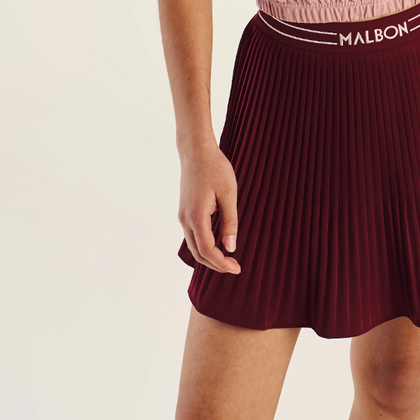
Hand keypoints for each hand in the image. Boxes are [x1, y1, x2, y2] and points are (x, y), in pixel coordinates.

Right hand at [178, 145, 241, 273]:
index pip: (207, 251)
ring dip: (209, 256)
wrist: (196, 151)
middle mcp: (185, 220)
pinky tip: (217, 243)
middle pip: (198, 253)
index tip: (237, 268)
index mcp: (196, 217)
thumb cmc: (215, 169)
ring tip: (228, 258)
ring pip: (194, 246)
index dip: (222, 263)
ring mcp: (182, 216)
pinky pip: (192, 235)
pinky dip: (204, 245)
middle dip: (216, 264)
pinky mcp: (184, 211)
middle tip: (235, 266)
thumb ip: (230, 222)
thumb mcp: (228, 194)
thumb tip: (230, 247)